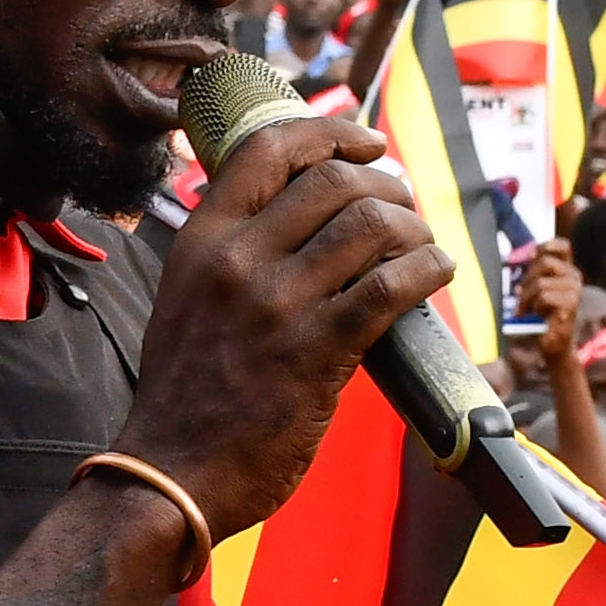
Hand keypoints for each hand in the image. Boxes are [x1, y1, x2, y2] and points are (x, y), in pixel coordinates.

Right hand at [115, 110, 449, 534]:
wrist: (172, 473)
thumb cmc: (184, 395)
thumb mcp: (187, 299)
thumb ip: (230, 256)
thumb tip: (298, 223)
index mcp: (202, 240)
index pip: (268, 149)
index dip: (331, 132)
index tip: (368, 142)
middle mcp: (238, 260)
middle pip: (333, 181)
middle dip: (386, 185)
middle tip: (404, 207)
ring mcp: (278, 304)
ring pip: (369, 225)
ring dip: (412, 228)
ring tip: (421, 244)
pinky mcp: (317, 351)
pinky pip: (388, 287)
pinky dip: (425, 269)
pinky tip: (434, 273)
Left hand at [513, 239, 587, 376]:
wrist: (554, 344)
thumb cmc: (543, 316)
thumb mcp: (537, 288)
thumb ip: (535, 272)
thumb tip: (524, 256)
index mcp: (568, 270)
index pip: (563, 246)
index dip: (546, 246)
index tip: (531, 256)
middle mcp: (575, 277)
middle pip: (545, 262)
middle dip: (527, 279)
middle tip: (520, 295)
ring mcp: (575, 291)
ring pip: (541, 283)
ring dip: (527, 298)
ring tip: (527, 309)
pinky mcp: (571, 304)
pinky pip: (544, 297)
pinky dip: (535, 307)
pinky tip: (539, 315)